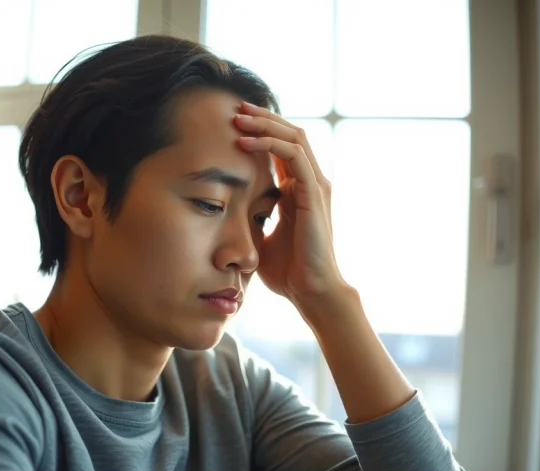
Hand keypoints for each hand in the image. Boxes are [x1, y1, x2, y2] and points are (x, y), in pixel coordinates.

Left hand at [234, 101, 345, 306]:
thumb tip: (224, 212)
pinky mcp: (315, 194)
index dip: (260, 130)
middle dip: (261, 118)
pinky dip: (270, 144)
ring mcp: (316, 185)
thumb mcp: (260, 236)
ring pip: (294, 137)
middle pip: (290, 133)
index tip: (232, 122)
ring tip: (237, 118)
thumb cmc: (288, 271)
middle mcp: (310, 182)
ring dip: (265, 124)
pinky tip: (246, 142)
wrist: (310, 292)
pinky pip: (295, 156)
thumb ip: (251, 217)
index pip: (282, 146)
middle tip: (233, 108)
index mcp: (298, 189)